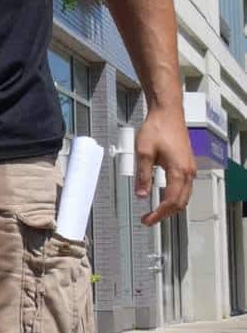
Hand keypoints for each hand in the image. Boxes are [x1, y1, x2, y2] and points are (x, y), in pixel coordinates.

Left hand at [135, 106, 194, 225]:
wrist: (167, 112)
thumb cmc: (156, 129)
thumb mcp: (143, 152)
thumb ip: (143, 175)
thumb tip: (142, 195)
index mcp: (179, 171)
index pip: (170, 201)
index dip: (158, 214)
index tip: (146, 220)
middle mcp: (188, 172)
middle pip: (180, 202)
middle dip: (165, 214)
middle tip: (148, 219)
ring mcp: (190, 168)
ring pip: (184, 196)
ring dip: (171, 206)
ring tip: (155, 211)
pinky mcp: (188, 163)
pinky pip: (185, 187)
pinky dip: (175, 196)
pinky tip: (164, 196)